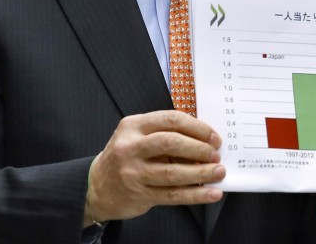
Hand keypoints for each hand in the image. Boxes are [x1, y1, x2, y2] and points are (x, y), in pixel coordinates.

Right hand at [84, 110, 224, 224]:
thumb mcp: (138, 136)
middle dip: (199, 148)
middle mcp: (130, 147)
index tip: (214, 137)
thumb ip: (165, 133)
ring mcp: (133, 172)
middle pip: (171, 143)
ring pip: (172, 172)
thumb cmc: (126, 157)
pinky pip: (172, 195)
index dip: (197, 127)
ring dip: (201, 173)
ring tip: (219, 172)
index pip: (170, 120)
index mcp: (133, 126)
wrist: (96, 186)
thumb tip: (205, 139)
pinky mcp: (139, 194)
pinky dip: (195, 194)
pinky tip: (211, 193)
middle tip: (216, 154)